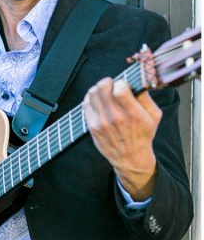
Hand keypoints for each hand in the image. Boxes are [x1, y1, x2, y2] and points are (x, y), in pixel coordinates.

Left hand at [83, 77, 161, 200]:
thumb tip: (136, 82)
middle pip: (102, 87)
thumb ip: (145, 97)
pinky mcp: (92, 126)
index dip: (121, 82)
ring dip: (99, 88)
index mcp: (133, 114)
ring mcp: (101, 122)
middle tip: (112, 85)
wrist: (130, 157)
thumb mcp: (154, 116)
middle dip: (108, 82)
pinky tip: (98, 99)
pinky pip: (86, 104)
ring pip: (92, 93)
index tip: (123, 85)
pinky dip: (91, 98)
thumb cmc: (142, 135)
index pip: (119, 88)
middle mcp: (116, 117)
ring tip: (105, 92)